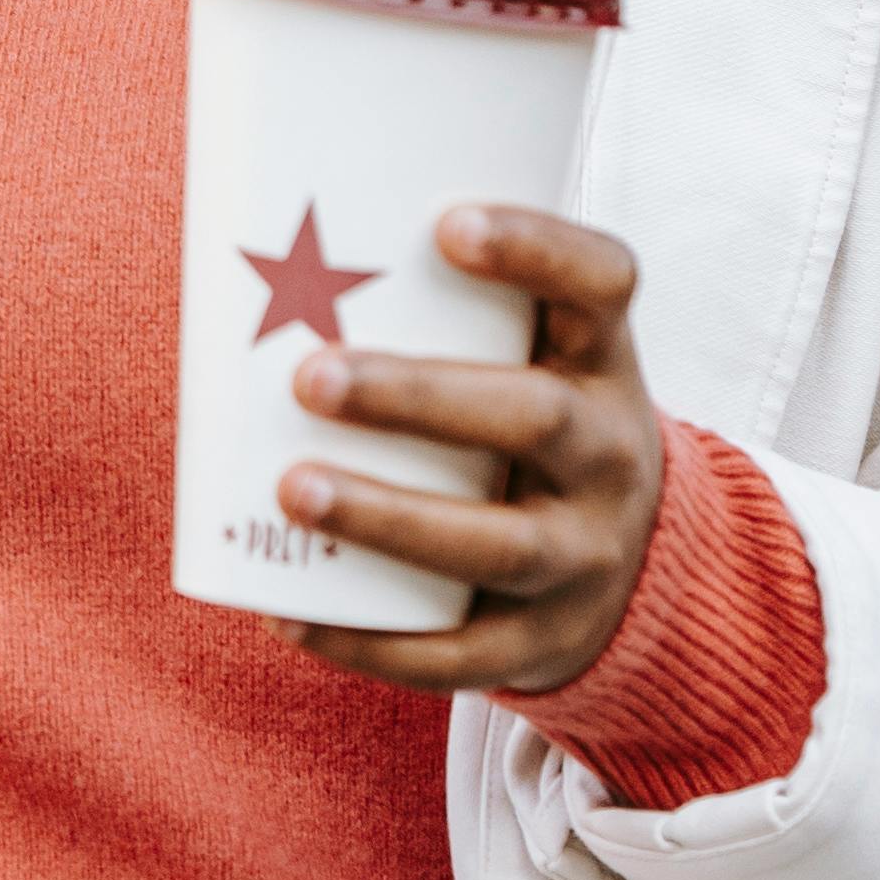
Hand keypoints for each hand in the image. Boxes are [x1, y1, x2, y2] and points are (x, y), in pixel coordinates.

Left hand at [281, 208, 666, 698]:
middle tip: (310, 376)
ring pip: (499, 545)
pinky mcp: (546, 643)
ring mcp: (587, 556)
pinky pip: (462, 654)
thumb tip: (253, 249)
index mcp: (601, 360)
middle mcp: (611, 453)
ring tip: (292, 490)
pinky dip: (371, 640)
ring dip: (388, 517)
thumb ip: (436, 308)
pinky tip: (288, 615)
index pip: (601, 286)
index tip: (445, 224)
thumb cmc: (523, 419)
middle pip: (535, 416)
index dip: (537, 249)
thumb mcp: (529, 356)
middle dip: (417, 397)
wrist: (627, 564)